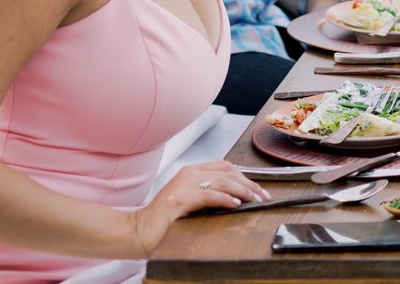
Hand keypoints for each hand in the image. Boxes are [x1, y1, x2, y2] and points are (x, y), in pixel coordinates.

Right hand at [130, 161, 267, 255]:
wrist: (136, 232)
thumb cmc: (164, 220)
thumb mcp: (190, 200)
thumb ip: (208, 193)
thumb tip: (238, 196)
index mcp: (191, 171)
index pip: (226, 167)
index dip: (246, 177)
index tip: (260, 190)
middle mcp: (188, 174)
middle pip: (228, 174)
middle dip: (250, 184)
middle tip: (263, 197)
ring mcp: (182, 185)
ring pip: (221, 182)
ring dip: (243, 191)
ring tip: (255, 200)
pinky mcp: (177, 200)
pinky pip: (207, 196)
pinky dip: (224, 199)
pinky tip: (235, 204)